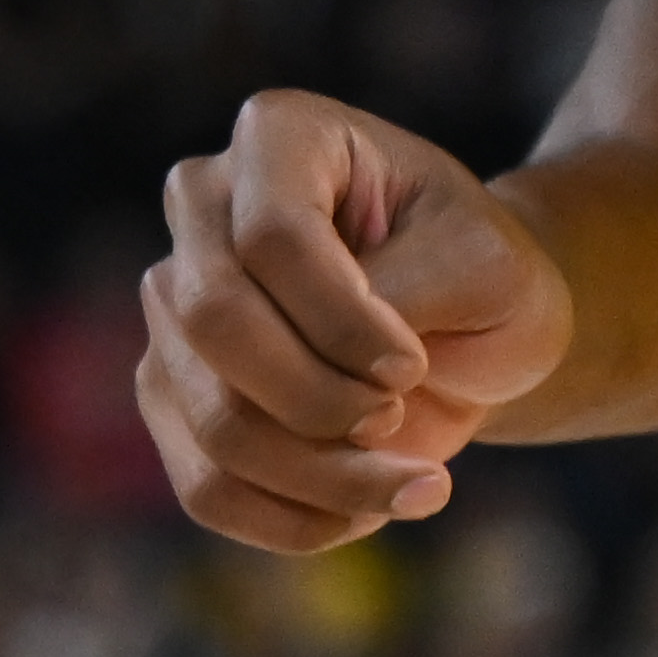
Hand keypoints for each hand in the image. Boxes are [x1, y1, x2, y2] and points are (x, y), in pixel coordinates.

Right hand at [140, 87, 576, 550]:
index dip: (342, 320)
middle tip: (400, 417)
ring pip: (212, 418)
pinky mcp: (172, 394)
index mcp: (280, 137)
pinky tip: (368, 512)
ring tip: (420, 485)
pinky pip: (205, 485)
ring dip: (324, 477)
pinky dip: (293, 520)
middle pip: (216, 320)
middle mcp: (202, 205)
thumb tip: (332, 372)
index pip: (273, 235)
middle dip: (320, 399)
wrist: (466, 325)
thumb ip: (406, 295)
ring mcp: (173, 303)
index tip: (412, 364)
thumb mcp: (485, 264)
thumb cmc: (479, 270)